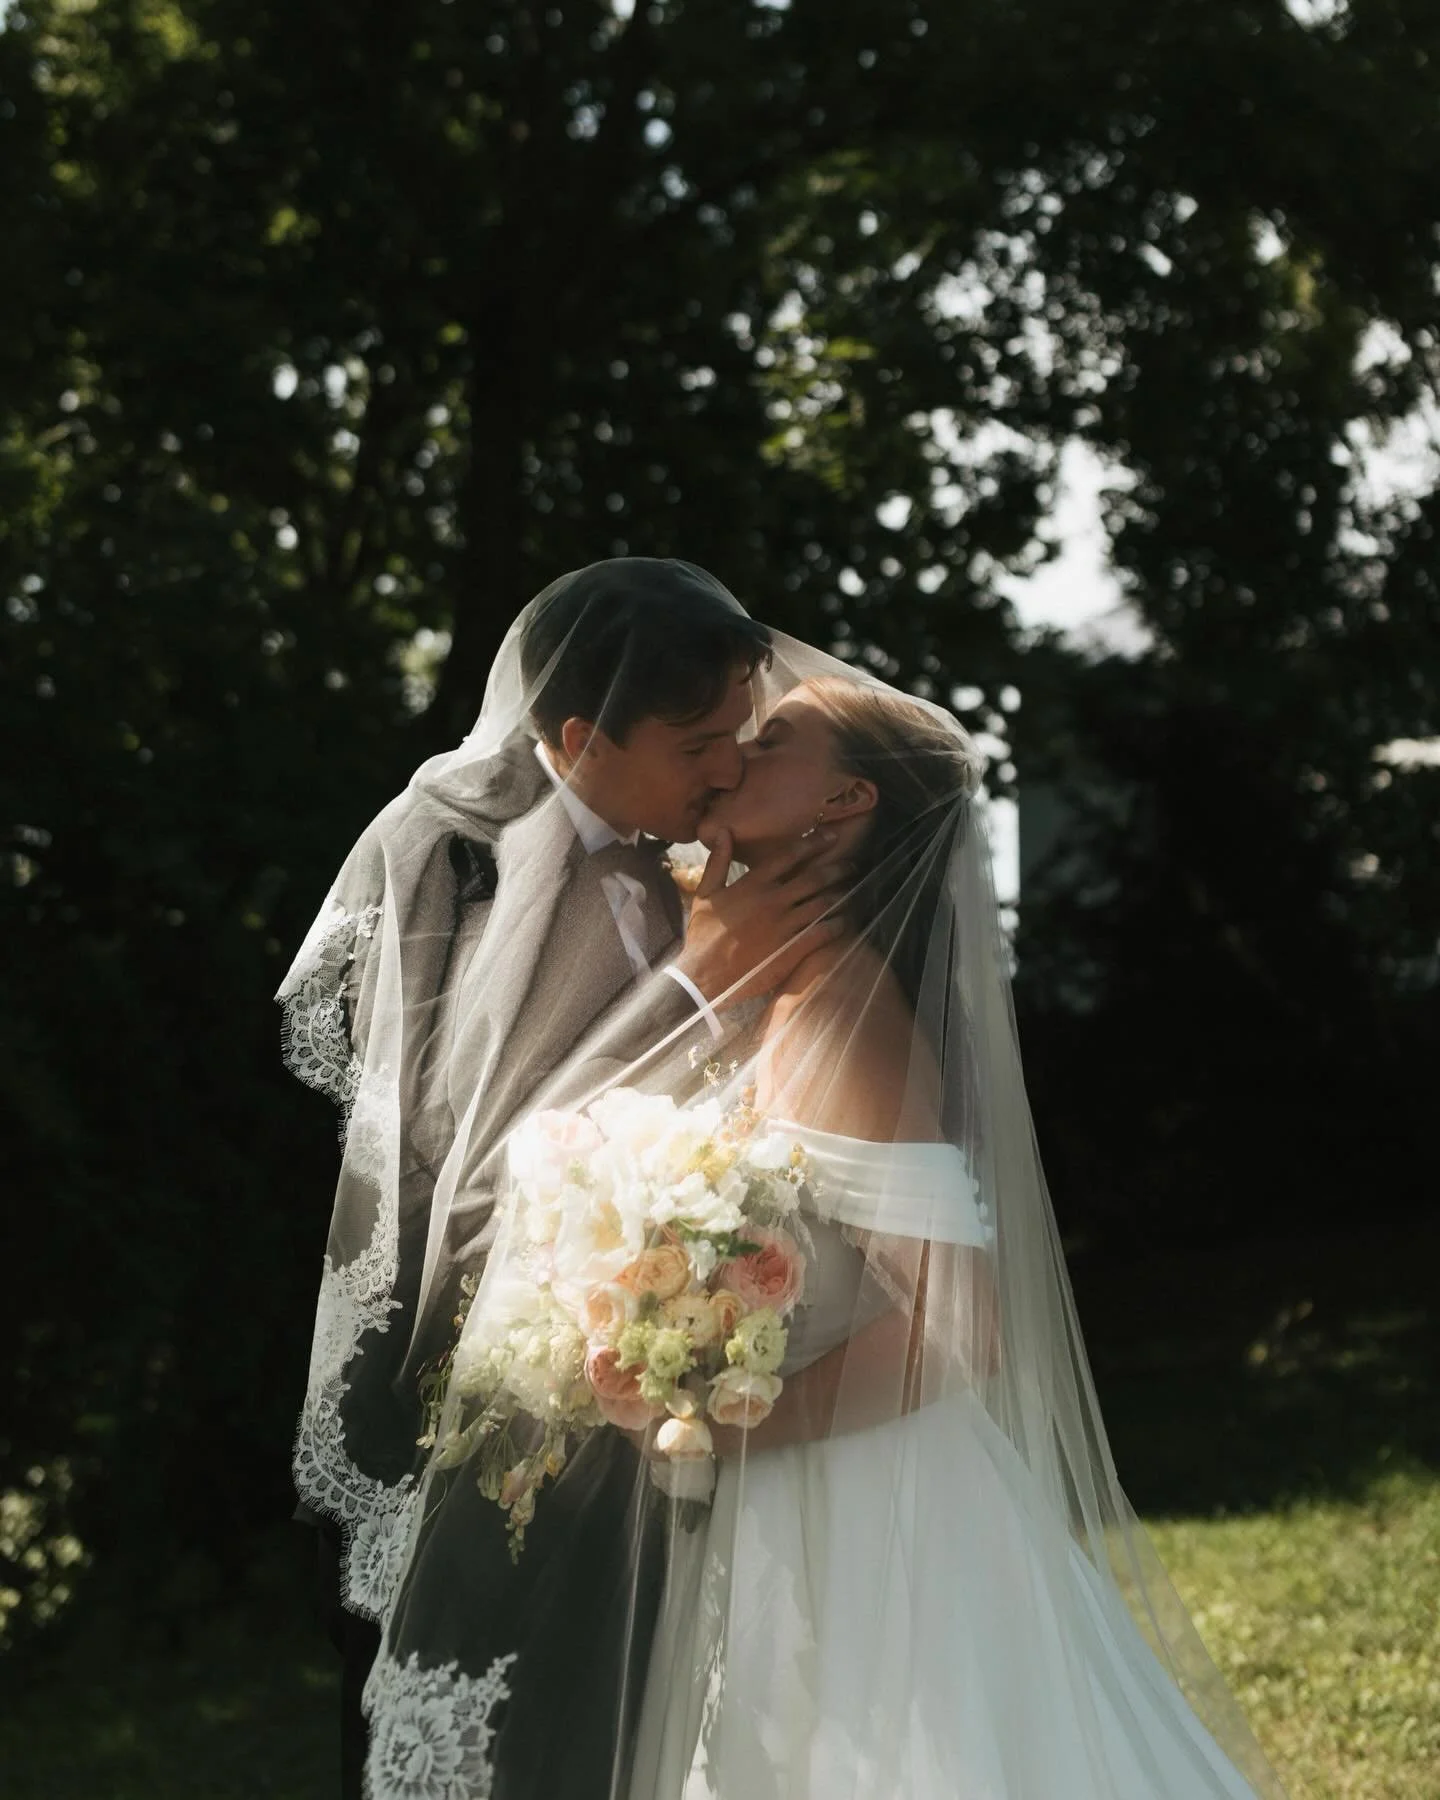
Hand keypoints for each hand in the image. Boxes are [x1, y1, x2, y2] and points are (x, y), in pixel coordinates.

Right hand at [672, 829, 850, 1004]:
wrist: (703, 974)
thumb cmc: (703, 933)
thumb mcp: (706, 893)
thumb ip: (718, 861)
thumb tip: (725, 831)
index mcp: (753, 884)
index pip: (790, 856)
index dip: (813, 843)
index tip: (830, 836)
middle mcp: (773, 900)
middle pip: (814, 878)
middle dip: (837, 868)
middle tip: (853, 864)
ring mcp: (784, 925)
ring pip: (822, 903)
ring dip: (840, 894)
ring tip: (852, 890)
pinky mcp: (791, 949)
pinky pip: (822, 932)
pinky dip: (837, 925)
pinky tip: (844, 922)